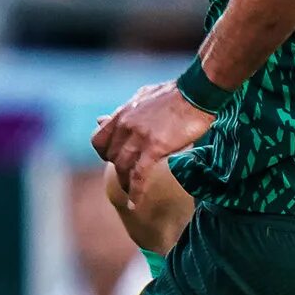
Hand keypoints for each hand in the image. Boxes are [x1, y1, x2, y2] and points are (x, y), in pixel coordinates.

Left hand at [91, 82, 211, 205]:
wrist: (196, 92)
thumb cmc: (174, 94)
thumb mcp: (142, 97)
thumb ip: (122, 112)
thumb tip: (100, 119)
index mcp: (122, 113)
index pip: (98, 140)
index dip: (104, 153)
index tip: (114, 158)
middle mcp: (126, 125)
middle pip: (111, 157)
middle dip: (118, 168)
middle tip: (129, 176)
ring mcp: (139, 137)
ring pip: (122, 167)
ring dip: (125, 183)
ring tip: (131, 193)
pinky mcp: (154, 147)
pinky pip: (139, 175)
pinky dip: (136, 192)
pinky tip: (135, 203)